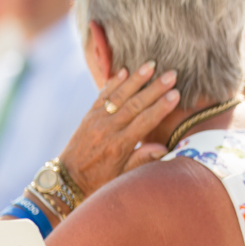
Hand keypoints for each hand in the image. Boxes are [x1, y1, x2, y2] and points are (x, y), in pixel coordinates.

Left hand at [59, 62, 180, 198]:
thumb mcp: (122, 176)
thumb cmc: (100, 180)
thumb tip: (164, 149)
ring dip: (136, 79)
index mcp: (119, 146)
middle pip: (135, 104)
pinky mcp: (89, 115)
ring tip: (151, 65)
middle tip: (171, 75)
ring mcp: (97, 120)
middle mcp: (108, 130)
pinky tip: (124, 71)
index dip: (161, 107)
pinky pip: (103, 96)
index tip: (176, 94)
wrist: (68, 179)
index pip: (145, 121)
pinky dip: (114, 82)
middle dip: (155, 88)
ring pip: (119, 96)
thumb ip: (141, 160)